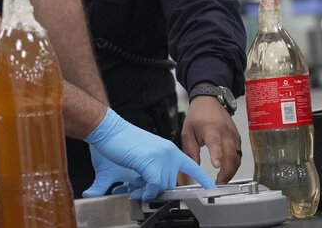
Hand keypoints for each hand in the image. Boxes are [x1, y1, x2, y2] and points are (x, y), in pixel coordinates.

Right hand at [85, 108, 215, 200]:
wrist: (110, 129)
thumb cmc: (124, 140)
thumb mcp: (146, 153)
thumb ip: (155, 166)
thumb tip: (156, 183)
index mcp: (169, 149)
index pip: (191, 165)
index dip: (202, 178)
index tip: (212, 187)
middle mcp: (168, 152)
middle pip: (172, 182)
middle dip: (159, 190)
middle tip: (144, 191)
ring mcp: (160, 156)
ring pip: (163, 185)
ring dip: (150, 192)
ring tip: (138, 189)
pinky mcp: (150, 161)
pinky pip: (154, 184)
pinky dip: (147, 191)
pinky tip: (139, 190)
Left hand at [183, 95, 241, 183]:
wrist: (209, 100)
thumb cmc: (198, 115)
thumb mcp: (187, 132)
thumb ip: (191, 150)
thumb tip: (194, 167)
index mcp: (211, 129)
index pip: (215, 143)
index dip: (216, 155)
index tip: (216, 165)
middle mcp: (225, 133)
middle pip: (230, 155)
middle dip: (226, 172)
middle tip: (218, 183)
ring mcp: (233, 135)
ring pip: (237, 157)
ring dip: (231, 171)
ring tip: (222, 180)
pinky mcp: (237, 138)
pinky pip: (239, 154)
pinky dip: (235, 164)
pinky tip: (228, 171)